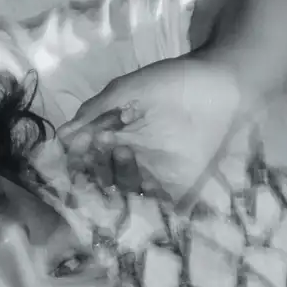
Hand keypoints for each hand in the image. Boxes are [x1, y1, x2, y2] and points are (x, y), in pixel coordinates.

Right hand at [57, 56, 257, 212]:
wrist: (225, 83)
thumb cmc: (172, 81)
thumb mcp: (127, 89)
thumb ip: (95, 110)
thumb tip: (62, 134)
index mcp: (116, 134)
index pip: (88, 156)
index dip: (78, 162)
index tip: (73, 162)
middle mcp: (131, 155)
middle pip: (103, 176)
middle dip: (98, 172)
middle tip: (102, 158)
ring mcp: (154, 169)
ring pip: (126, 189)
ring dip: (119, 179)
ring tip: (126, 156)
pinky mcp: (178, 182)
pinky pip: (159, 202)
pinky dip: (150, 205)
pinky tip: (146, 191)